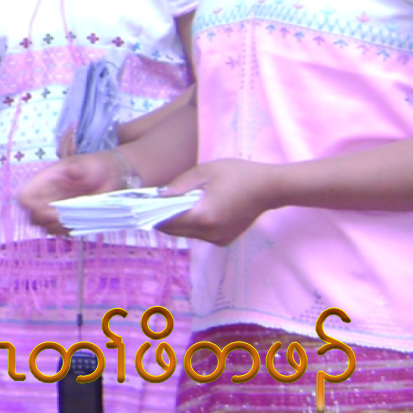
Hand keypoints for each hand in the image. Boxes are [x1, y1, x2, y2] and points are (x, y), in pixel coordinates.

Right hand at [18, 151, 131, 235]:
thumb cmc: (95, 166)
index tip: (46, 207)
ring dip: (56, 226)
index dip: (30, 205)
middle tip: (61, 216)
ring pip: (44, 227)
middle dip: (44, 219)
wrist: (111, 175)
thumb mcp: (87, 163)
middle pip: (32, 216)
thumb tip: (71, 172)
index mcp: (44, 182)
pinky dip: (66, 230)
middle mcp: (46, 198)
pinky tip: (78, 222)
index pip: (24, 197)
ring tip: (73, 218)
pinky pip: (59, 232)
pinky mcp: (67, 220)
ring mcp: (56, 210)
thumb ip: (78, 167)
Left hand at [155, 159, 280, 245]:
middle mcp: (208, 233)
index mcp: (202, 216)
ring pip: (187, 234)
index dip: (153, 215)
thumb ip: (179, 184)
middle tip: (156, 204)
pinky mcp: (224, 240)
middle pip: (174, 232)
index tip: (143, 206)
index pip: (167, 222)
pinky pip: (200, 235)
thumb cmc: (238, 174)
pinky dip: (193, 225)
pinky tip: (196, 210)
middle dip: (163, 219)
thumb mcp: (205, 171)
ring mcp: (217, 239)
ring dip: (178, 222)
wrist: (269, 188)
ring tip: (176, 204)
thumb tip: (158, 196)